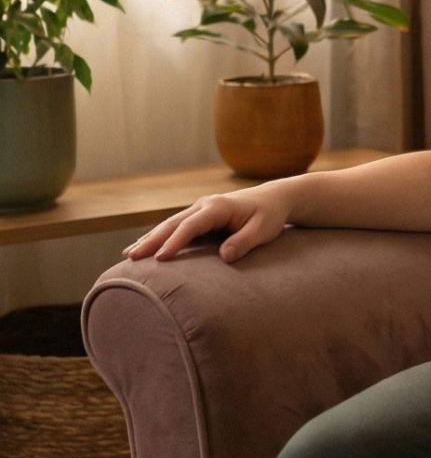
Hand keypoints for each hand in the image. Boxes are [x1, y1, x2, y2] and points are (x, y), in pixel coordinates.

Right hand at [124, 185, 294, 264]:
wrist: (274, 199)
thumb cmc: (270, 216)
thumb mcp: (263, 230)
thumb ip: (244, 242)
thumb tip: (224, 256)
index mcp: (218, 207)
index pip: (191, 226)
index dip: (175, 242)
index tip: (160, 258)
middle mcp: (204, 205)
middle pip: (173, 223)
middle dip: (151, 240)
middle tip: (132, 258)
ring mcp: (200, 208)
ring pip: (170, 224)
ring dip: (150, 238)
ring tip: (129, 254)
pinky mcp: (200, 215)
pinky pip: (176, 226)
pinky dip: (159, 235)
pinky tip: (144, 246)